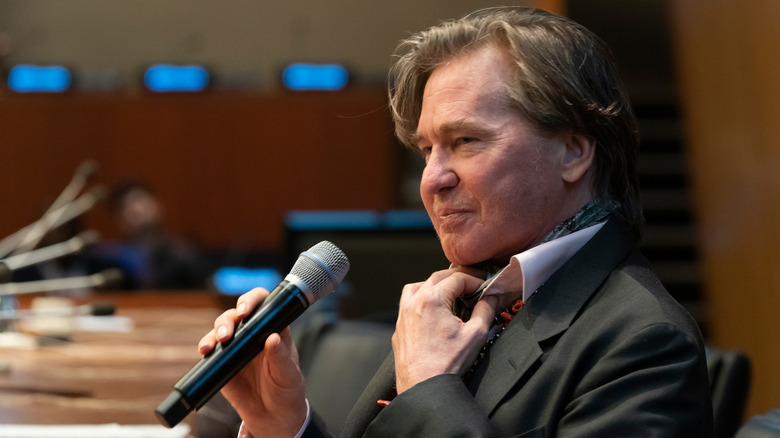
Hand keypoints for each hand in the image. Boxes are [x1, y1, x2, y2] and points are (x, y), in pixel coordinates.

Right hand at [198, 288, 307, 436]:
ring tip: (216, 343)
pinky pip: (211, 349)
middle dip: (229, 319)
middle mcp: (254, 333)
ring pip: (222, 328)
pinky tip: (205, 350)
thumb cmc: (286, 390)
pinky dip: (206, 346)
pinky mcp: (223, 361)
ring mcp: (237, 346)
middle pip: (237, 314)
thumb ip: (281, 357)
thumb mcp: (288, 375)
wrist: (272, 416)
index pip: (263, 304)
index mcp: (274, 330)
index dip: (252, 300)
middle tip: (227, 333)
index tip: (245, 310)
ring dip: (216, 331)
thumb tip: (273, 338)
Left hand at [392, 268, 497, 393]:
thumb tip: (490, 297)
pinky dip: (421, 301)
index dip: (475, 280)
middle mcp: (414, 302)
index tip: (484, 287)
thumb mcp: (476, 334)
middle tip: (472, 285)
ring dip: (434, 285)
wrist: (424, 388)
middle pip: (437, 277)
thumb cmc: (447, 364)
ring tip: (449, 294)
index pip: (457, 278)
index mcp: (432, 299)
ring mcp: (403, 315)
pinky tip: (433, 312)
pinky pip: (408, 305)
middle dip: (456, 278)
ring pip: (417, 287)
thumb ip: (485, 310)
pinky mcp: (399, 329)